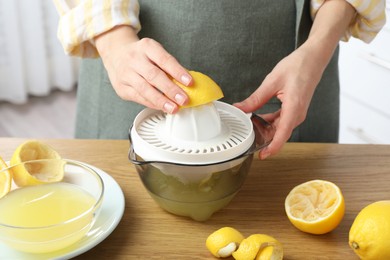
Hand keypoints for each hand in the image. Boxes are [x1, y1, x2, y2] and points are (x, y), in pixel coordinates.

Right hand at [95, 26, 191, 113]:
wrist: (115, 53)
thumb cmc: (142, 55)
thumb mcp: (154, 52)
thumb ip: (168, 66)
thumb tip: (187, 84)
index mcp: (146, 46)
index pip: (164, 60)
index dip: (178, 72)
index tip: (190, 82)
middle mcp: (134, 59)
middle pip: (154, 75)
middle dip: (170, 89)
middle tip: (184, 99)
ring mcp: (125, 73)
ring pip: (145, 89)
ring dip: (161, 100)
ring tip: (174, 108)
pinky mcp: (121, 87)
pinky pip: (138, 97)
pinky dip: (152, 103)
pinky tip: (162, 107)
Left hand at [234, 43, 323, 158]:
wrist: (313, 59)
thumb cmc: (298, 66)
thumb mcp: (271, 82)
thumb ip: (256, 98)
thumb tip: (241, 108)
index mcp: (294, 108)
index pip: (283, 134)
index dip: (272, 147)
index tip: (262, 155)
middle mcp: (297, 113)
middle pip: (279, 134)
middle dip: (263, 138)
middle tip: (247, 137)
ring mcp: (297, 113)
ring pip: (279, 128)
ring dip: (265, 129)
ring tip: (250, 126)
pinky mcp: (295, 110)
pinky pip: (282, 121)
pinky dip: (270, 122)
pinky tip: (259, 118)